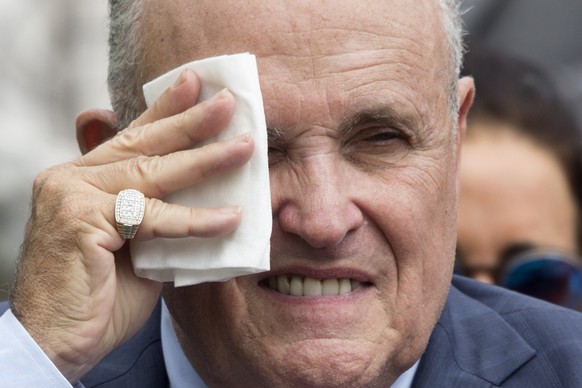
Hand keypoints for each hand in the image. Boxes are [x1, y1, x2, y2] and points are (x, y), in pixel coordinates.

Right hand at [10, 69, 253, 381]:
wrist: (58, 340)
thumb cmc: (99, 294)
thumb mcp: (134, 245)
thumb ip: (156, 213)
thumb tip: (205, 196)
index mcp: (82, 178)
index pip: (132, 137)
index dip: (164, 109)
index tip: (194, 84)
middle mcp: (72, 178)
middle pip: (143, 144)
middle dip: (191, 121)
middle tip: (228, 101)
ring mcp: (73, 197)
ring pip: (152, 173)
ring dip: (205, 160)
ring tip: (245, 148)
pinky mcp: (83, 222)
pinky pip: (153, 217)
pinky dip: (195, 221)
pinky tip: (230, 218)